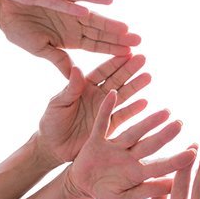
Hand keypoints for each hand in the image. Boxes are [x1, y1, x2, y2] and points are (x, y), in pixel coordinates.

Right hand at [0, 0, 140, 75]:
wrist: (2, 7)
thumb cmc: (17, 30)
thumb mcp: (39, 48)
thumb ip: (58, 60)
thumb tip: (74, 77)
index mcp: (71, 39)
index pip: (97, 45)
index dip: (112, 49)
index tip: (129, 53)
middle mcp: (76, 23)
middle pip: (101, 31)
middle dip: (119, 36)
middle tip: (138, 39)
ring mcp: (73, 8)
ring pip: (97, 14)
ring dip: (112, 19)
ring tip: (128, 24)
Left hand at [36, 56, 150, 163]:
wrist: (53, 147)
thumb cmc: (51, 121)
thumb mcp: (58, 103)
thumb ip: (71, 88)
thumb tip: (77, 68)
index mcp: (85, 86)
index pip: (102, 71)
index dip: (115, 62)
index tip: (127, 51)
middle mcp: (98, 95)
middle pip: (117, 80)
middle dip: (130, 69)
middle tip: (143, 59)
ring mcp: (105, 110)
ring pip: (123, 95)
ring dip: (135, 86)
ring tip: (148, 76)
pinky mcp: (109, 126)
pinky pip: (123, 116)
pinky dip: (134, 110)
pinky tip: (144, 102)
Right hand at [62, 91, 195, 198]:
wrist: (83, 185)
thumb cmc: (107, 192)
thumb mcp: (125, 198)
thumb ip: (147, 191)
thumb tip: (173, 185)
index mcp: (138, 172)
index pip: (160, 166)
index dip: (176, 160)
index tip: (194, 153)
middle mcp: (129, 156)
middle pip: (150, 145)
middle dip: (165, 136)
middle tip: (181, 124)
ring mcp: (114, 147)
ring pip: (133, 133)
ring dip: (148, 122)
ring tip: (166, 112)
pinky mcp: (97, 140)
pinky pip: (102, 123)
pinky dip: (106, 109)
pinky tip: (112, 95)